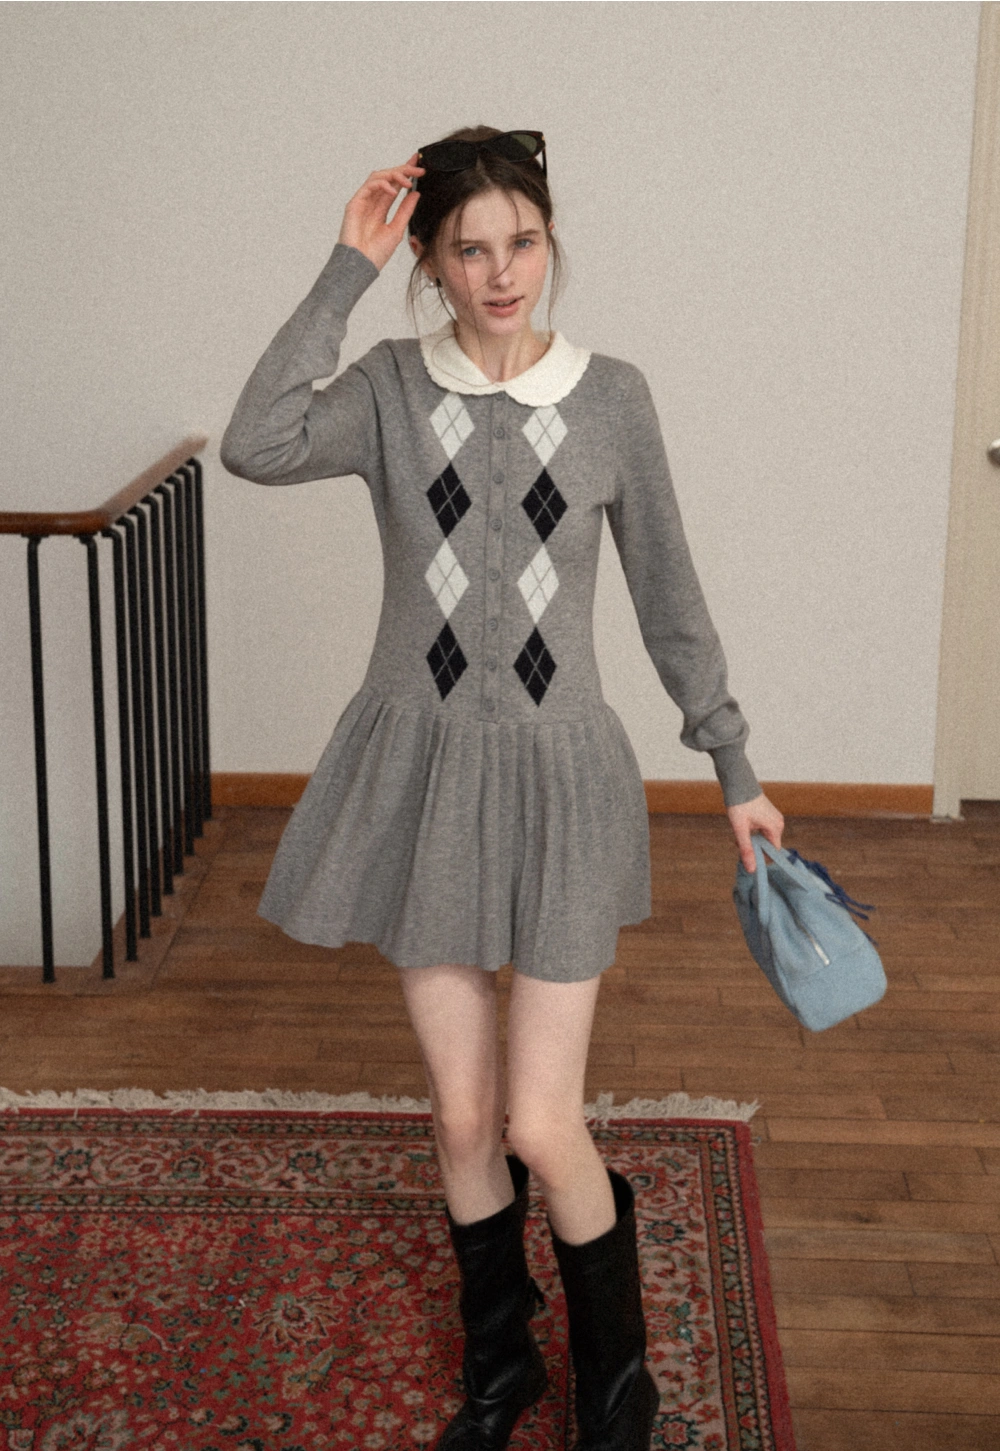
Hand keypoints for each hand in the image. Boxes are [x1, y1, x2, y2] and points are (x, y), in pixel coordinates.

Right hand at [337, 154, 425, 272]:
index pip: (395, 185)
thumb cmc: (376, 253)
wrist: (362, 265)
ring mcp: (363, 201)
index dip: (406, 173)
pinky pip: (369, 186)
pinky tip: (393, 191)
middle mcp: (372, 202)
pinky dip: (382, 184)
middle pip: (387, 177)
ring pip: (378, 177)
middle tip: (418, 169)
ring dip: (394, 174)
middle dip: (403, 170)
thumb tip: (416, 193)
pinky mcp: (355, 203)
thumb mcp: (397, 229)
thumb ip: (405, 210)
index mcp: (382, 209)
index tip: (420, 166)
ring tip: (408, 180)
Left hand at [727, 792, 784, 872]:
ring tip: (739, 831)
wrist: (738, 783)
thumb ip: (746, 850)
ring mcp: (775, 818)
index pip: (773, 852)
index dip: (761, 857)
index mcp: (775, 828)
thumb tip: (751, 869)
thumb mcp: (740, 829)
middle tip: (738, 842)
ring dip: (752, 839)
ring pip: (764, 838)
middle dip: (753, 847)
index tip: (746, 856)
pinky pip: (763, 830)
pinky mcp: (769, 815)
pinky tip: (743, 827)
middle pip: (768, 845)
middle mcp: (779, 823)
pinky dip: (753, 832)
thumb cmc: (740, 804)